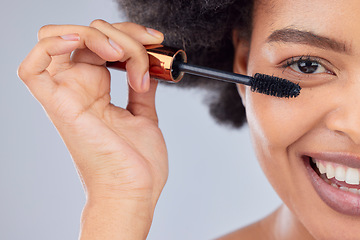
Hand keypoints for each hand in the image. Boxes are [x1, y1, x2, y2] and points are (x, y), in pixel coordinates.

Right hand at [18, 20, 167, 207]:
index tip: (155, 41)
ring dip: (98, 35)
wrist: (134, 192)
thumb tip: (148, 66)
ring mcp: (66, 96)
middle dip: (122, 32)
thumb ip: (141, 89)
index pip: (100, 44)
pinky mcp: (60, 108)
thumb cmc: (137, 164)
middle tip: (148, 47)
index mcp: (95, 92)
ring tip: (124, 54)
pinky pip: (32, 70)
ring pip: (60, 40)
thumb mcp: (144, 116)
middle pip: (85, 35)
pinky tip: (79, 42)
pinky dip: (50, 46)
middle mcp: (78, 89)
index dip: (128, 34)